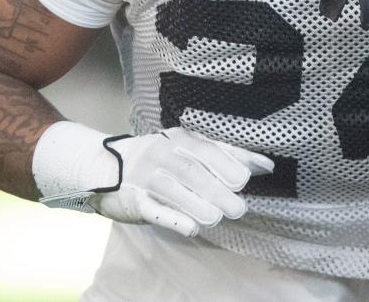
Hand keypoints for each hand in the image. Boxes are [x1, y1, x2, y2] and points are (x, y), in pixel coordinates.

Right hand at [90, 128, 273, 237]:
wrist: (103, 166)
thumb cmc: (159, 159)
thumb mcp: (186, 150)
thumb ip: (222, 156)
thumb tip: (265, 165)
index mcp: (179, 139)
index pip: (210, 148)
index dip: (234, 160)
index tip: (258, 173)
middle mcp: (162, 153)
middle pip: (193, 170)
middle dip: (218, 189)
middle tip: (239, 208)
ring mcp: (146, 176)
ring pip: (174, 190)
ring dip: (199, 205)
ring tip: (218, 218)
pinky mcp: (134, 200)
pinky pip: (155, 210)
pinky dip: (174, 219)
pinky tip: (193, 228)